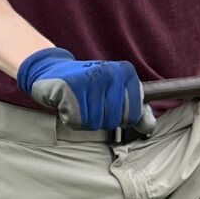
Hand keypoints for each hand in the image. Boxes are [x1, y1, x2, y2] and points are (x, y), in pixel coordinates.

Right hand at [16, 47, 154, 140]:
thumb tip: (149, 127)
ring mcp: (91, 78)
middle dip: (99, 119)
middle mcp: (111, 72)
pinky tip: (67, 104)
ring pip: (95, 123)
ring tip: (78, 103)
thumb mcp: (115, 94)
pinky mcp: (71, 87)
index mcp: (126, 72)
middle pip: (113, 121)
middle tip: (89, 103)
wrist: (51, 71)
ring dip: (84, 120)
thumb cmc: (86, 85)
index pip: (133, 115)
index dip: (120, 118)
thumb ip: (134, 110)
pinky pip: (77, 121)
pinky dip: (70, 119)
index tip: (107, 104)